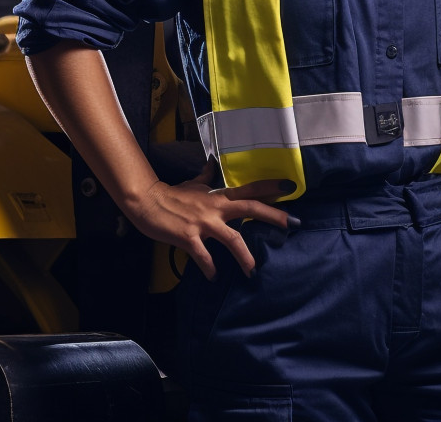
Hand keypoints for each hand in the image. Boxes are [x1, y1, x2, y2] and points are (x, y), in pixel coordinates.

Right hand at [126, 162, 297, 279]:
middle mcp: (215, 207)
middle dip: (273, 216)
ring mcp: (203, 223)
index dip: (270, 187)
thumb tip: (212, 163)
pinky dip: (210, 268)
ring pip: (232, 239)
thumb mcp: (193, 183)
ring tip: (253, 271)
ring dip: (245, 257)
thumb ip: (206, 176)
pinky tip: (213, 277)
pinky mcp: (189, 237)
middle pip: (250, 208)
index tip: (290, 187)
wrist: (147, 202)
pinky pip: (204, 257)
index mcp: (218, 196)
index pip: (249, 189)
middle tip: (293, 223)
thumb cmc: (172, 194)